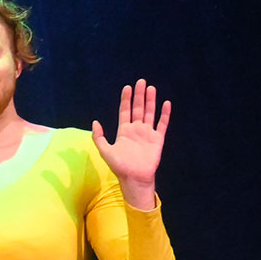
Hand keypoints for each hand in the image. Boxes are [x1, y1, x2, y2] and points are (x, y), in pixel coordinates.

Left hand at [92, 79, 169, 207]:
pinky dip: (164, 114)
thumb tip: (95, 122)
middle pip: (138, 109)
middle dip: (139, 95)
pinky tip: (166, 103)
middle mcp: (136, 130)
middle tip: (141, 82)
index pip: (125, 111)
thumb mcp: (105, 151)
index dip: (126, 100)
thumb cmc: (119, 166)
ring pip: (149, 113)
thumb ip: (99, 137)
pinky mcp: (158, 139)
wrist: (134, 178)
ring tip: (151, 88)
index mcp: (124, 131)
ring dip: (151, 101)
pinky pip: (162, 124)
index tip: (127, 87)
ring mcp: (148, 133)